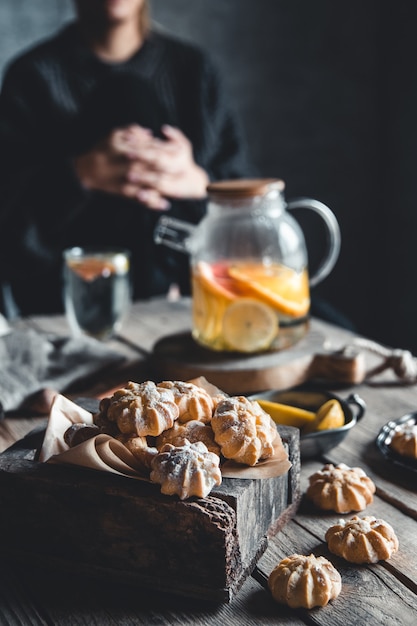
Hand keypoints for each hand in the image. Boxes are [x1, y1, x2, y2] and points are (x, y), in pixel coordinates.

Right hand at [73, 124, 208, 210]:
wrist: (86, 171)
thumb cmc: (102, 150)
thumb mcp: (114, 135)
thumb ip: (133, 131)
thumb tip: (150, 133)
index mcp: (127, 147)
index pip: (151, 147)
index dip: (166, 150)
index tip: (179, 152)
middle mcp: (128, 163)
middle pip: (154, 166)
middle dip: (170, 169)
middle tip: (185, 172)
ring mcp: (126, 179)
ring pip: (149, 183)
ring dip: (165, 188)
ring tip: (180, 191)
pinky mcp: (125, 192)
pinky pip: (141, 198)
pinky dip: (153, 202)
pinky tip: (164, 205)